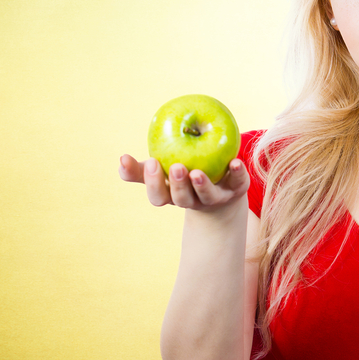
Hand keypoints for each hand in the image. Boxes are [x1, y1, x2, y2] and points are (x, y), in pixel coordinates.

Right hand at [118, 154, 249, 211]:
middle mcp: (193, 200)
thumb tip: (121, 159)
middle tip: (174, 167)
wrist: (222, 188)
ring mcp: (215, 197)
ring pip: (207, 196)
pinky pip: (238, 182)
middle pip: (182, 198)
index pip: (158, 196)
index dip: (152, 183)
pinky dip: (237, 173)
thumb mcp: (162, 171)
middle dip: (177, 185)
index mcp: (173, 196)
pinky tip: (234, 162)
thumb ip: (142, 168)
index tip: (149, 163)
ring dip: (201, 185)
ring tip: (196, 172)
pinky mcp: (236, 189)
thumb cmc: (184, 176)